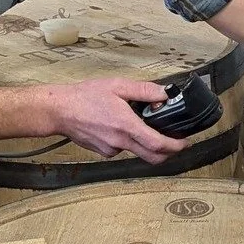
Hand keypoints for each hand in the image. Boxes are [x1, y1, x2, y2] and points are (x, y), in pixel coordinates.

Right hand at [48, 78, 189, 163]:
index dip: (175, 146)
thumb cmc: (84, 96)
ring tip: (137, 123)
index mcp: (126, 126)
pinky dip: (126, 140)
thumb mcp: (117, 86)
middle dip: (167, 153)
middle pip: (152, 157)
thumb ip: (144, 90)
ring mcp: (111, 149)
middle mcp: (120, 142)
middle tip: (174, 142)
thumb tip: (164, 94)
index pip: (158, 144)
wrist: (59, 110)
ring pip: (136, 151)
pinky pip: (121, 149)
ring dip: (143, 142)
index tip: (184, 142)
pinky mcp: (103, 152)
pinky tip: (117, 126)